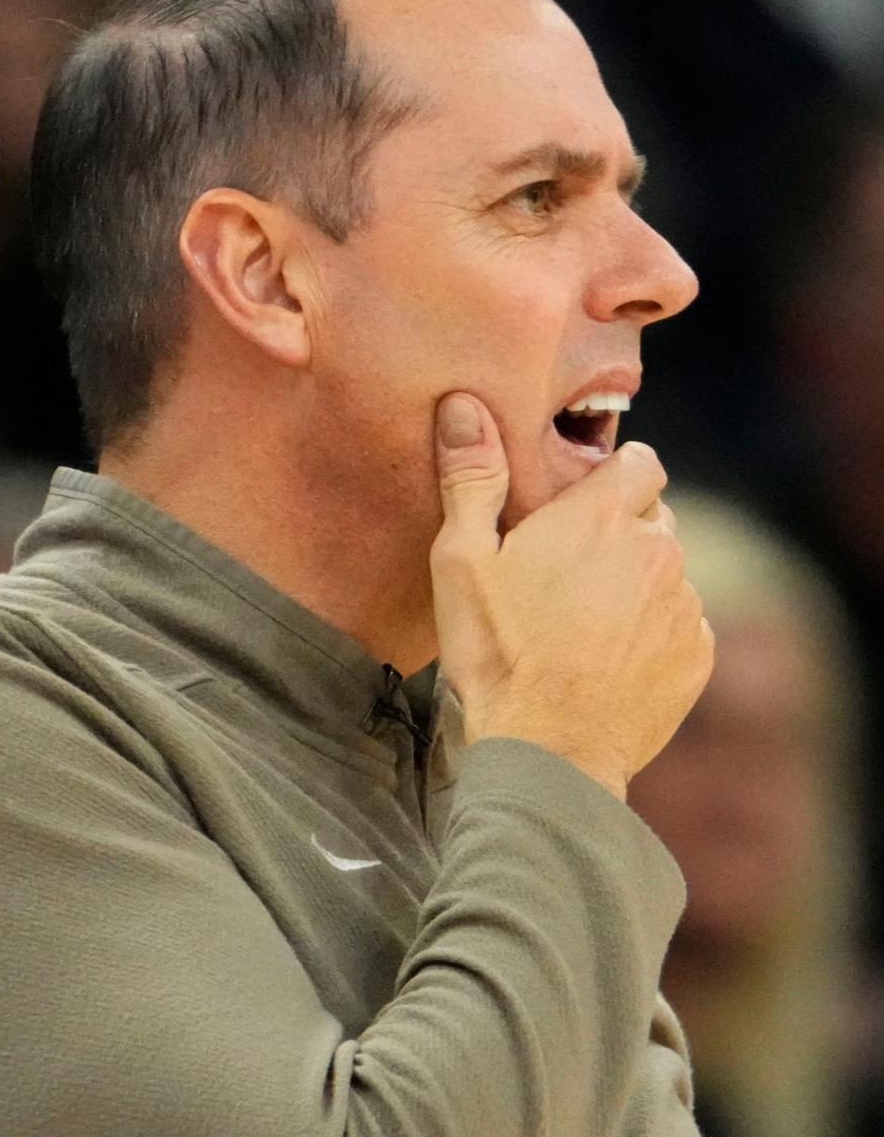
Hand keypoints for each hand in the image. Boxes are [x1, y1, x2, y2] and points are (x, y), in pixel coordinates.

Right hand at [430, 392, 713, 800]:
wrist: (547, 754)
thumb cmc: (496, 654)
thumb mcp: (461, 562)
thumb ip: (471, 478)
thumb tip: (464, 405)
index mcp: (602, 516)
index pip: (640, 461)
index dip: (612, 476)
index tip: (581, 503)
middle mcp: (658, 549)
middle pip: (654, 515)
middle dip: (621, 530)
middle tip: (571, 570)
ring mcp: (684, 604)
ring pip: (669, 570)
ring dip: (639, 581)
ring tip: (587, 620)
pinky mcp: (698, 653)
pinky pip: (684, 621)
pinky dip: (656, 629)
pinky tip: (611, 657)